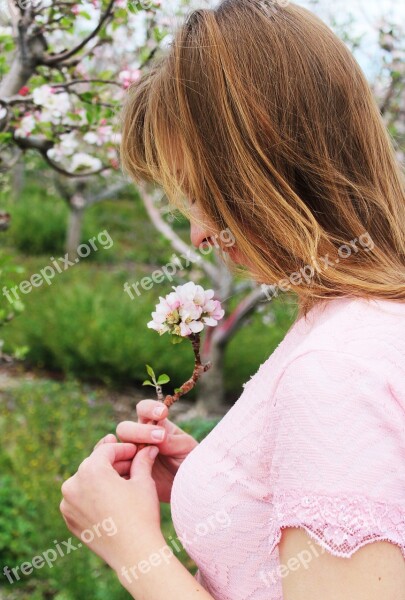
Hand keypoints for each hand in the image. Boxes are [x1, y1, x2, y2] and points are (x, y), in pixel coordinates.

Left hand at [60, 441, 164, 572]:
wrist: (134, 553)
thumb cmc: (141, 514)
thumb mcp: (143, 482)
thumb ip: (142, 460)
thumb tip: (149, 448)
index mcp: (90, 470)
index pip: (107, 450)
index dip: (124, 448)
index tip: (137, 451)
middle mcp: (72, 484)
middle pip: (95, 464)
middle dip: (113, 463)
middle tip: (132, 462)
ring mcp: (68, 504)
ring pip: (86, 481)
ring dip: (103, 478)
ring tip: (123, 481)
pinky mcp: (69, 519)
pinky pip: (81, 499)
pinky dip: (94, 495)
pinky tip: (112, 498)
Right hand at [110, 399, 198, 502]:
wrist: (189, 490)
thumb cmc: (191, 465)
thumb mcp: (186, 450)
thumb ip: (173, 442)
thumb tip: (159, 436)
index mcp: (155, 426)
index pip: (144, 409)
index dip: (149, 408)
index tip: (162, 413)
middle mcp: (139, 439)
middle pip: (125, 428)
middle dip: (140, 431)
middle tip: (160, 438)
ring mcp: (131, 457)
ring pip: (115, 447)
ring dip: (124, 450)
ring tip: (142, 460)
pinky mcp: (126, 474)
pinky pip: (112, 468)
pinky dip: (113, 467)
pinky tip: (128, 473)